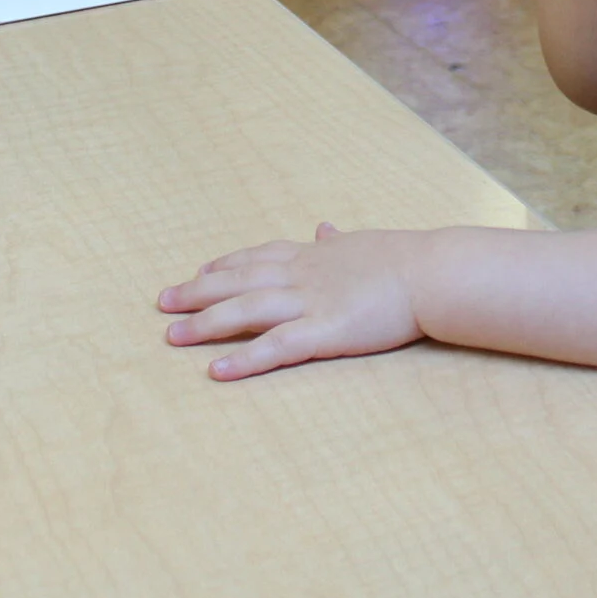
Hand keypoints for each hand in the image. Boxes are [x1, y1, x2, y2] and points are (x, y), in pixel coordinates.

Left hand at [158, 223, 425, 379]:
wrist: (433, 272)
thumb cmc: (407, 259)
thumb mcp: (364, 242)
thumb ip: (339, 240)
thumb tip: (324, 226)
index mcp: (314, 255)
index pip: (258, 257)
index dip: (225, 265)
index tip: (200, 270)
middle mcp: (303, 275)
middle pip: (238, 281)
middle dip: (198, 292)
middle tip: (163, 301)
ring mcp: (311, 303)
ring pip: (246, 311)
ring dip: (205, 323)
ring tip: (171, 336)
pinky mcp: (325, 333)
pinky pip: (275, 347)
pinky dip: (243, 359)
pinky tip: (216, 371)